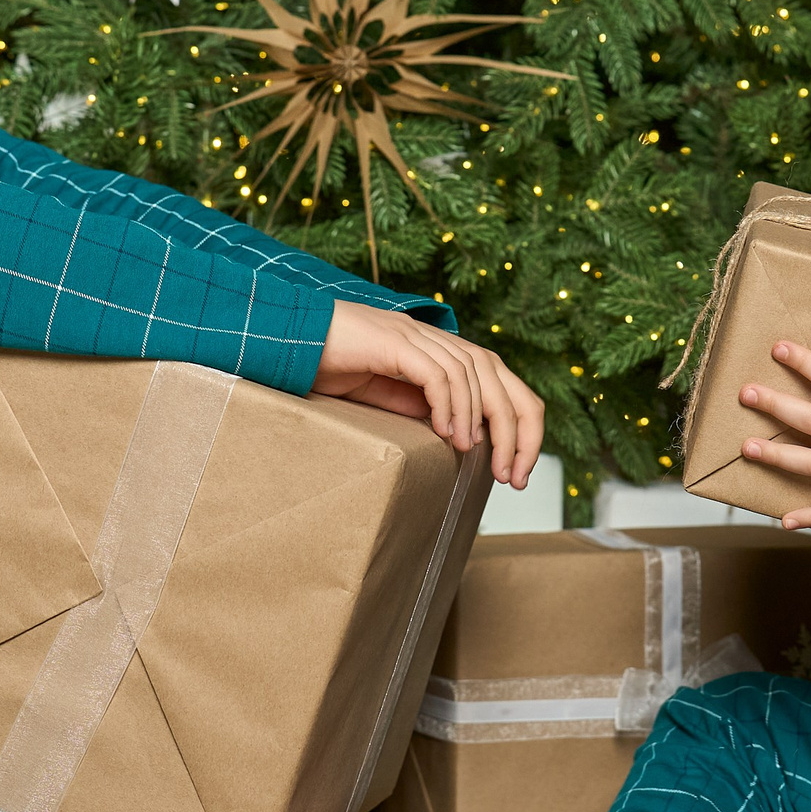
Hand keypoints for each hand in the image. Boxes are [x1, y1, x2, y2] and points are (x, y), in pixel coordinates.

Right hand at [316, 301, 546, 488]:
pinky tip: (448, 435)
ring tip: (480, 459)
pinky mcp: (394, 341)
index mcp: (440, 349)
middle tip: (512, 476)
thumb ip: (420, 405)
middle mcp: (435, 338)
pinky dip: (449, 405)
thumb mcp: (387, 394)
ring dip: (484, 422)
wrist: (290, 339)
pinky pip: (437, 374)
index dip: (520, 425)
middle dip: (517, 430)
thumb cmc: (333, 364)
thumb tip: (457, 432)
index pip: (501, 381)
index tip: (517, 471)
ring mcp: (416, 335)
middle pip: (499, 376)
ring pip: (473, 375)